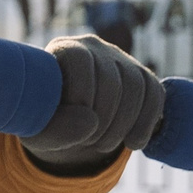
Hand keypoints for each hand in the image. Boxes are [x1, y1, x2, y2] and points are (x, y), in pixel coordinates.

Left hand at [24, 34, 162, 173]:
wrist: (64, 123)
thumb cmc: (44, 122)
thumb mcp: (38, 131)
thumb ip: (54, 129)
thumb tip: (90, 123)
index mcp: (63, 49)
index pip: (80, 59)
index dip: (81, 92)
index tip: (76, 121)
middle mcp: (94, 47)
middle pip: (111, 76)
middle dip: (103, 118)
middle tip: (89, 143)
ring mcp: (120, 59)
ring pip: (136, 84)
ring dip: (123, 123)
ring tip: (103, 145)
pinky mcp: (141, 76)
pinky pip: (155, 93)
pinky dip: (146, 123)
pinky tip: (133, 143)